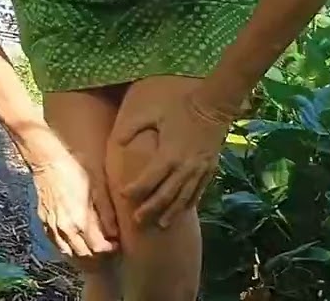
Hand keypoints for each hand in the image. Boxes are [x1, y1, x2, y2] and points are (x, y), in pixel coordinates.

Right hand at [29, 150, 118, 258]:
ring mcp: (51, 226)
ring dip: (81, 254)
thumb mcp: (97, 188)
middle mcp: (64, 229)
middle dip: (97, 255)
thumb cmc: (74, 170)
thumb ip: (107, 213)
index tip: (116, 243)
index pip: (97, 248)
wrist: (47, 160)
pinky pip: (55, 243)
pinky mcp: (43, 221)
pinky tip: (73, 242)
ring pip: (67, 252)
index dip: (109, 249)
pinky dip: (66, 247)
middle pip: (83, 254)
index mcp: (80, 221)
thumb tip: (115, 233)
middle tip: (106, 248)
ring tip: (91, 248)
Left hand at [115, 92, 232, 227]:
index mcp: (169, 154)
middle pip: (166, 194)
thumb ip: (131, 127)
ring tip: (161, 225)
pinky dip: (189, 202)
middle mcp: (185, 166)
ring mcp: (200, 169)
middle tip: (137, 222)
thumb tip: (115, 141)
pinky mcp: (210, 168)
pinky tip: (182, 211)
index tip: (122, 196)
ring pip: (184, 197)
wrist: (214, 105)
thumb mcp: (151, 112)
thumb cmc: (179, 107)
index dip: (135, 189)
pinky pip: (199, 190)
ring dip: (171, 212)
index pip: (149, 178)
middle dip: (151, 209)